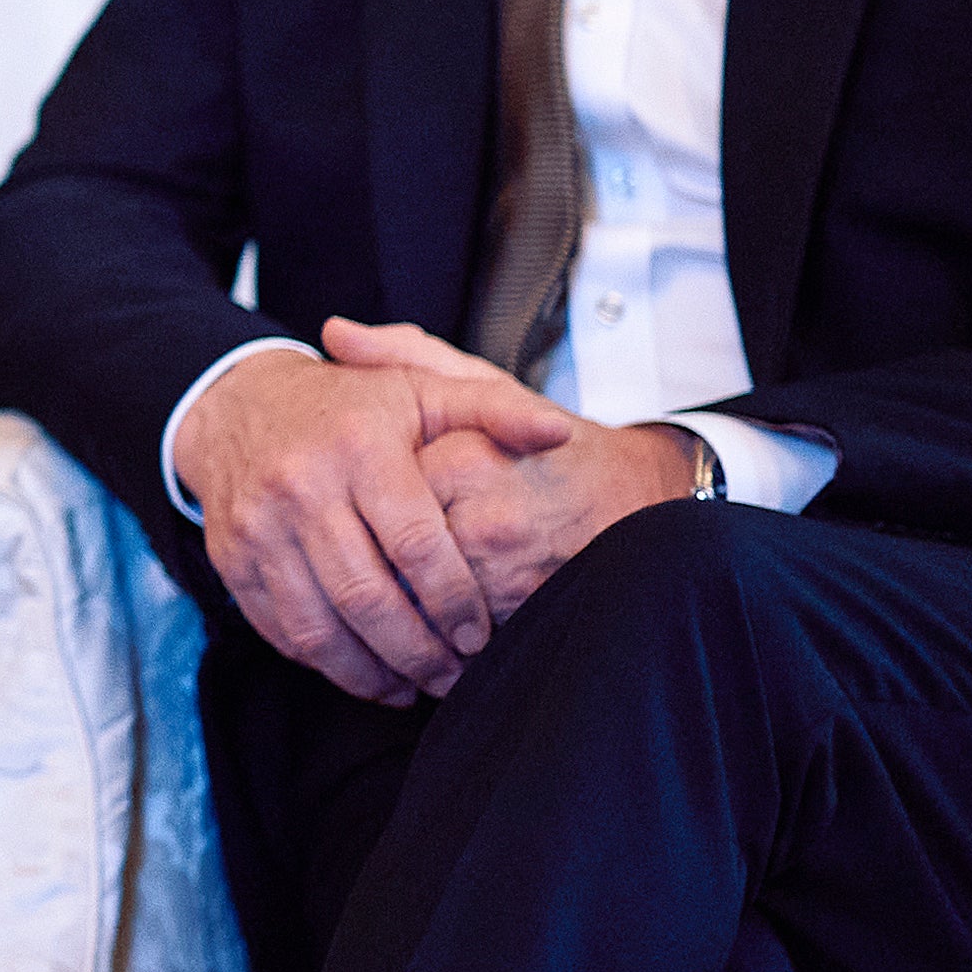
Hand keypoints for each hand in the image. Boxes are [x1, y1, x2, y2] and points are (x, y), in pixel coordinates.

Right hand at [173, 338, 511, 704]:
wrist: (237, 404)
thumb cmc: (346, 406)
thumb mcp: (420, 389)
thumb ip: (495, 409)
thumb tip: (558, 434)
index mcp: (360, 448)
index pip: (416, 545)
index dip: (453, 601)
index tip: (479, 635)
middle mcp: (302, 487)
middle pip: (367, 598)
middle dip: (419, 653)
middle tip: (456, 676)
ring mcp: (259, 528)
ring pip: (319, 628)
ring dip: (372, 673)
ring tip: (415, 686)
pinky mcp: (231, 559)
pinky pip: (281, 630)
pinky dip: (325, 664)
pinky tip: (365, 673)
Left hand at [317, 317, 706, 626]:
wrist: (638, 499)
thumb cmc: (548, 445)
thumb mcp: (481, 387)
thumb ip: (404, 361)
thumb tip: (333, 332)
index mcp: (459, 458)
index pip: (372, 498)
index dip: (353, 509)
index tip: (348, 506)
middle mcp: (480, 519)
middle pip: (384, 559)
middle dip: (363, 571)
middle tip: (353, 566)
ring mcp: (505, 574)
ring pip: (415, 607)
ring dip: (394, 614)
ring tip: (390, 600)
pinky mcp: (524, 614)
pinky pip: (456, 639)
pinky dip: (437, 639)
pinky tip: (432, 628)